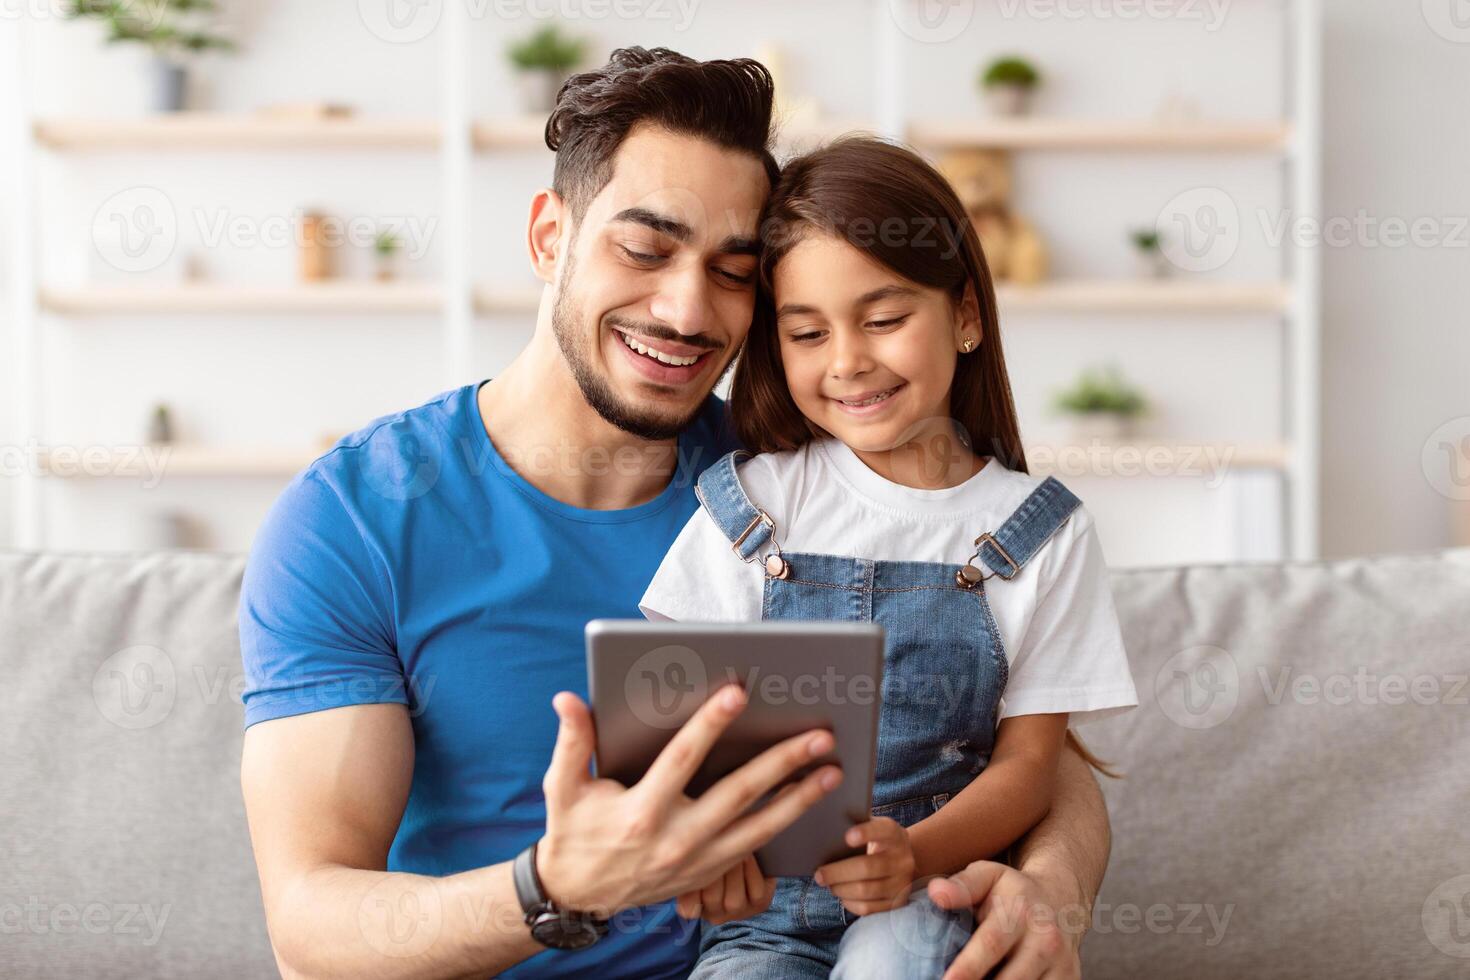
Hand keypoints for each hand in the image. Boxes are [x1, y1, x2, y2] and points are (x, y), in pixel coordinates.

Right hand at [535, 685, 842, 915]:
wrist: (579, 894)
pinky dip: (785, 826)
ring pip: (759, 827)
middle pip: (739, 794)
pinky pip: (755, 848)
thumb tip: (567, 698)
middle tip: (819, 735)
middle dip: (781, 762)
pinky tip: (810, 803)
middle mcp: (675, 838)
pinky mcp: (708, 874)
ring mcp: (697, 861)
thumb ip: (572, 741)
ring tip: (832, 771)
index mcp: (641, 811)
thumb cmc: (573, 831)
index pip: (683, 759)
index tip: (737, 693)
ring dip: (799, 799)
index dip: (710, 724)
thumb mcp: (563, 787)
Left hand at [812, 817, 915, 916]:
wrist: (900, 859)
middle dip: (838, 873)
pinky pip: (868, 908)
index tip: (846, 837)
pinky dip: (850, 903)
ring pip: (865, 891)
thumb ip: (853, 825)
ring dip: (841, 889)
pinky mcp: (897, 902)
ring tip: (828, 885)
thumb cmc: (875, 840)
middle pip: (867, 867)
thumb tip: (824, 831)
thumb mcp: (871, 827)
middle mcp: (903, 859)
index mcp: (894, 834)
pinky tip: (841, 895)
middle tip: (819, 875)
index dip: (866, 833)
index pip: (883, 830)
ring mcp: (902, 883)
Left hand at [927, 860, 1085, 979]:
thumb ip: (962, 886)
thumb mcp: (987, 876)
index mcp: (1020, 913)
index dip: (967, 968)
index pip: (991, 944)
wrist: (1061, 899)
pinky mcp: (1071, 979)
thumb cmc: (1012, 891)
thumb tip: (936, 893)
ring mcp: (1062, 964)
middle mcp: (1046, 940)